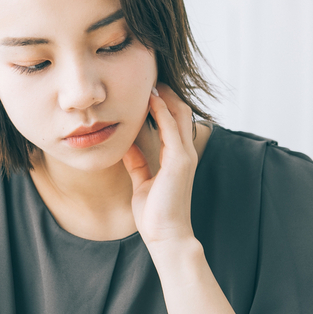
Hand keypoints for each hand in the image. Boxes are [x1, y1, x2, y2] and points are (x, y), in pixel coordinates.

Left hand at [122, 85, 198, 247]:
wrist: (166, 237)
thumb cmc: (155, 214)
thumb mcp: (142, 182)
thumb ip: (138, 162)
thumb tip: (127, 144)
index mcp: (177, 158)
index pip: (174, 122)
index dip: (163, 103)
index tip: (146, 88)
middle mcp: (184, 153)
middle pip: (180, 112)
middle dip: (166, 93)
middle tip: (149, 76)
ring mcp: (184, 156)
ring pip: (178, 114)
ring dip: (164, 95)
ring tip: (150, 79)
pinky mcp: (179, 161)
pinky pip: (170, 128)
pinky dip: (161, 111)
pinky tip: (150, 98)